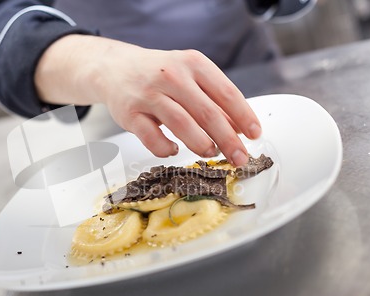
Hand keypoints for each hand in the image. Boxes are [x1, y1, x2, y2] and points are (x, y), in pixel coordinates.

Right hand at [35, 35, 260, 165]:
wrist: (115, 68)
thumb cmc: (158, 74)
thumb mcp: (188, 76)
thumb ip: (212, 99)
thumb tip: (239, 129)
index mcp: (193, 63)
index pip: (226, 92)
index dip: (243, 116)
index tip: (254, 135)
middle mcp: (172, 76)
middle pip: (208, 113)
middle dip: (228, 140)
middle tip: (240, 157)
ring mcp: (149, 94)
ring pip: (182, 124)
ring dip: (201, 144)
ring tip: (210, 153)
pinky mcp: (130, 113)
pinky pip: (152, 137)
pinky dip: (166, 148)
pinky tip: (173, 150)